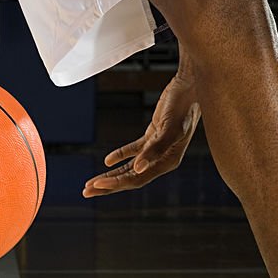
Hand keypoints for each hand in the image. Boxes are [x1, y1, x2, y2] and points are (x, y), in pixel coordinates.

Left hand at [83, 72, 200, 196]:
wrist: (191, 85)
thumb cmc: (184, 106)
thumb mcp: (170, 127)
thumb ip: (155, 149)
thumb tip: (137, 168)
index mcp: (168, 161)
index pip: (137, 179)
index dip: (116, 183)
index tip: (97, 185)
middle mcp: (163, 159)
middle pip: (131, 177)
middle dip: (108, 185)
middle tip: (86, 191)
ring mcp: (157, 148)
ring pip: (130, 167)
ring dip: (111, 175)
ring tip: (91, 182)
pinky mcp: (153, 136)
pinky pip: (134, 150)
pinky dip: (120, 155)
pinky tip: (107, 161)